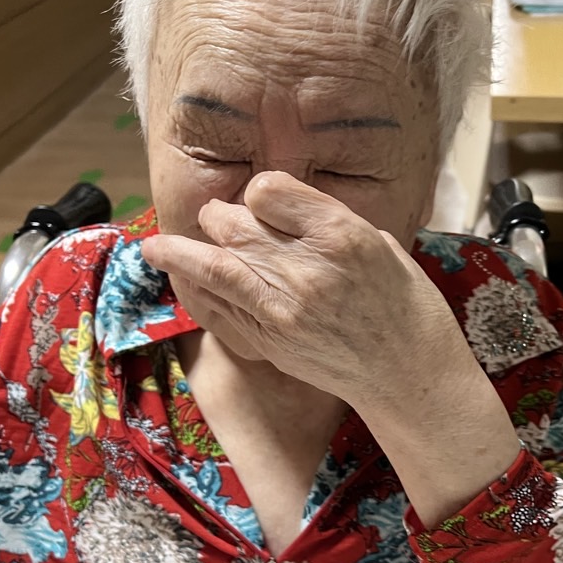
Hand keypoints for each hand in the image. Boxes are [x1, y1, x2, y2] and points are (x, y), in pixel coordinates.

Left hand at [140, 172, 463, 408]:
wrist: (408, 373)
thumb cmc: (404, 305)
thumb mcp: (380, 243)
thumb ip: (327, 222)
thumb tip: (280, 206)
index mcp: (339, 233)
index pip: (267, 190)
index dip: (258, 193)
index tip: (261, 200)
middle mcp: (305, 267)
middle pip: (234, 225)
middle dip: (218, 219)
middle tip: (216, 221)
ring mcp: (282, 308)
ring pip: (213, 267)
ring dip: (178, 254)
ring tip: (153, 249)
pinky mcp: (269, 340)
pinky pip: (219, 308)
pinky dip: (197, 292)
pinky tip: (183, 283)